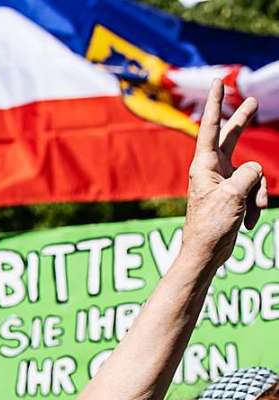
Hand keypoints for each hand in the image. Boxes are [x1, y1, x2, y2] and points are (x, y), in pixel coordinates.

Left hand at [183, 79, 268, 267]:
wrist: (207, 253)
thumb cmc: (212, 225)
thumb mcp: (233, 195)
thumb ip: (248, 174)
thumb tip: (254, 170)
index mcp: (204, 166)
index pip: (210, 127)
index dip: (216, 104)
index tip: (217, 82)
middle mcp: (212, 170)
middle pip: (231, 138)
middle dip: (242, 122)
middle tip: (249, 100)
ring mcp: (223, 182)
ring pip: (254, 174)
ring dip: (260, 194)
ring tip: (252, 212)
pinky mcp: (233, 195)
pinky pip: (255, 190)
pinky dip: (257, 206)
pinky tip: (249, 222)